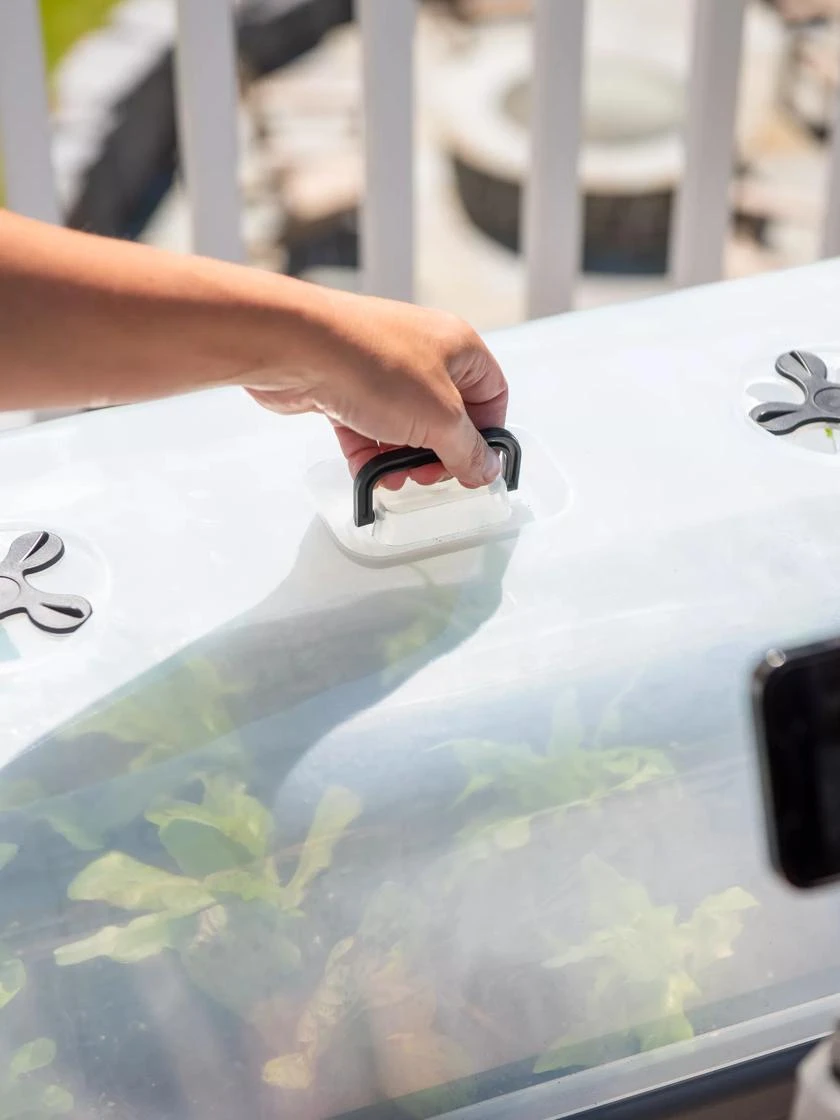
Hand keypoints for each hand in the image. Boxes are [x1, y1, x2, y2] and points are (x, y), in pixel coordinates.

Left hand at [245, 291, 507, 489]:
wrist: (298, 349)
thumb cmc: (372, 364)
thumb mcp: (440, 418)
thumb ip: (468, 449)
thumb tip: (487, 468)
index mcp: (459, 347)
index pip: (492, 394)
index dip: (487, 435)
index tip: (474, 468)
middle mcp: (424, 353)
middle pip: (447, 417)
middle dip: (439, 454)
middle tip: (426, 476)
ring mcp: (384, 369)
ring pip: (406, 426)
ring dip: (403, 459)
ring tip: (393, 479)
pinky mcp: (349, 386)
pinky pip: (369, 428)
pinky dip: (370, 454)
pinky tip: (366, 474)